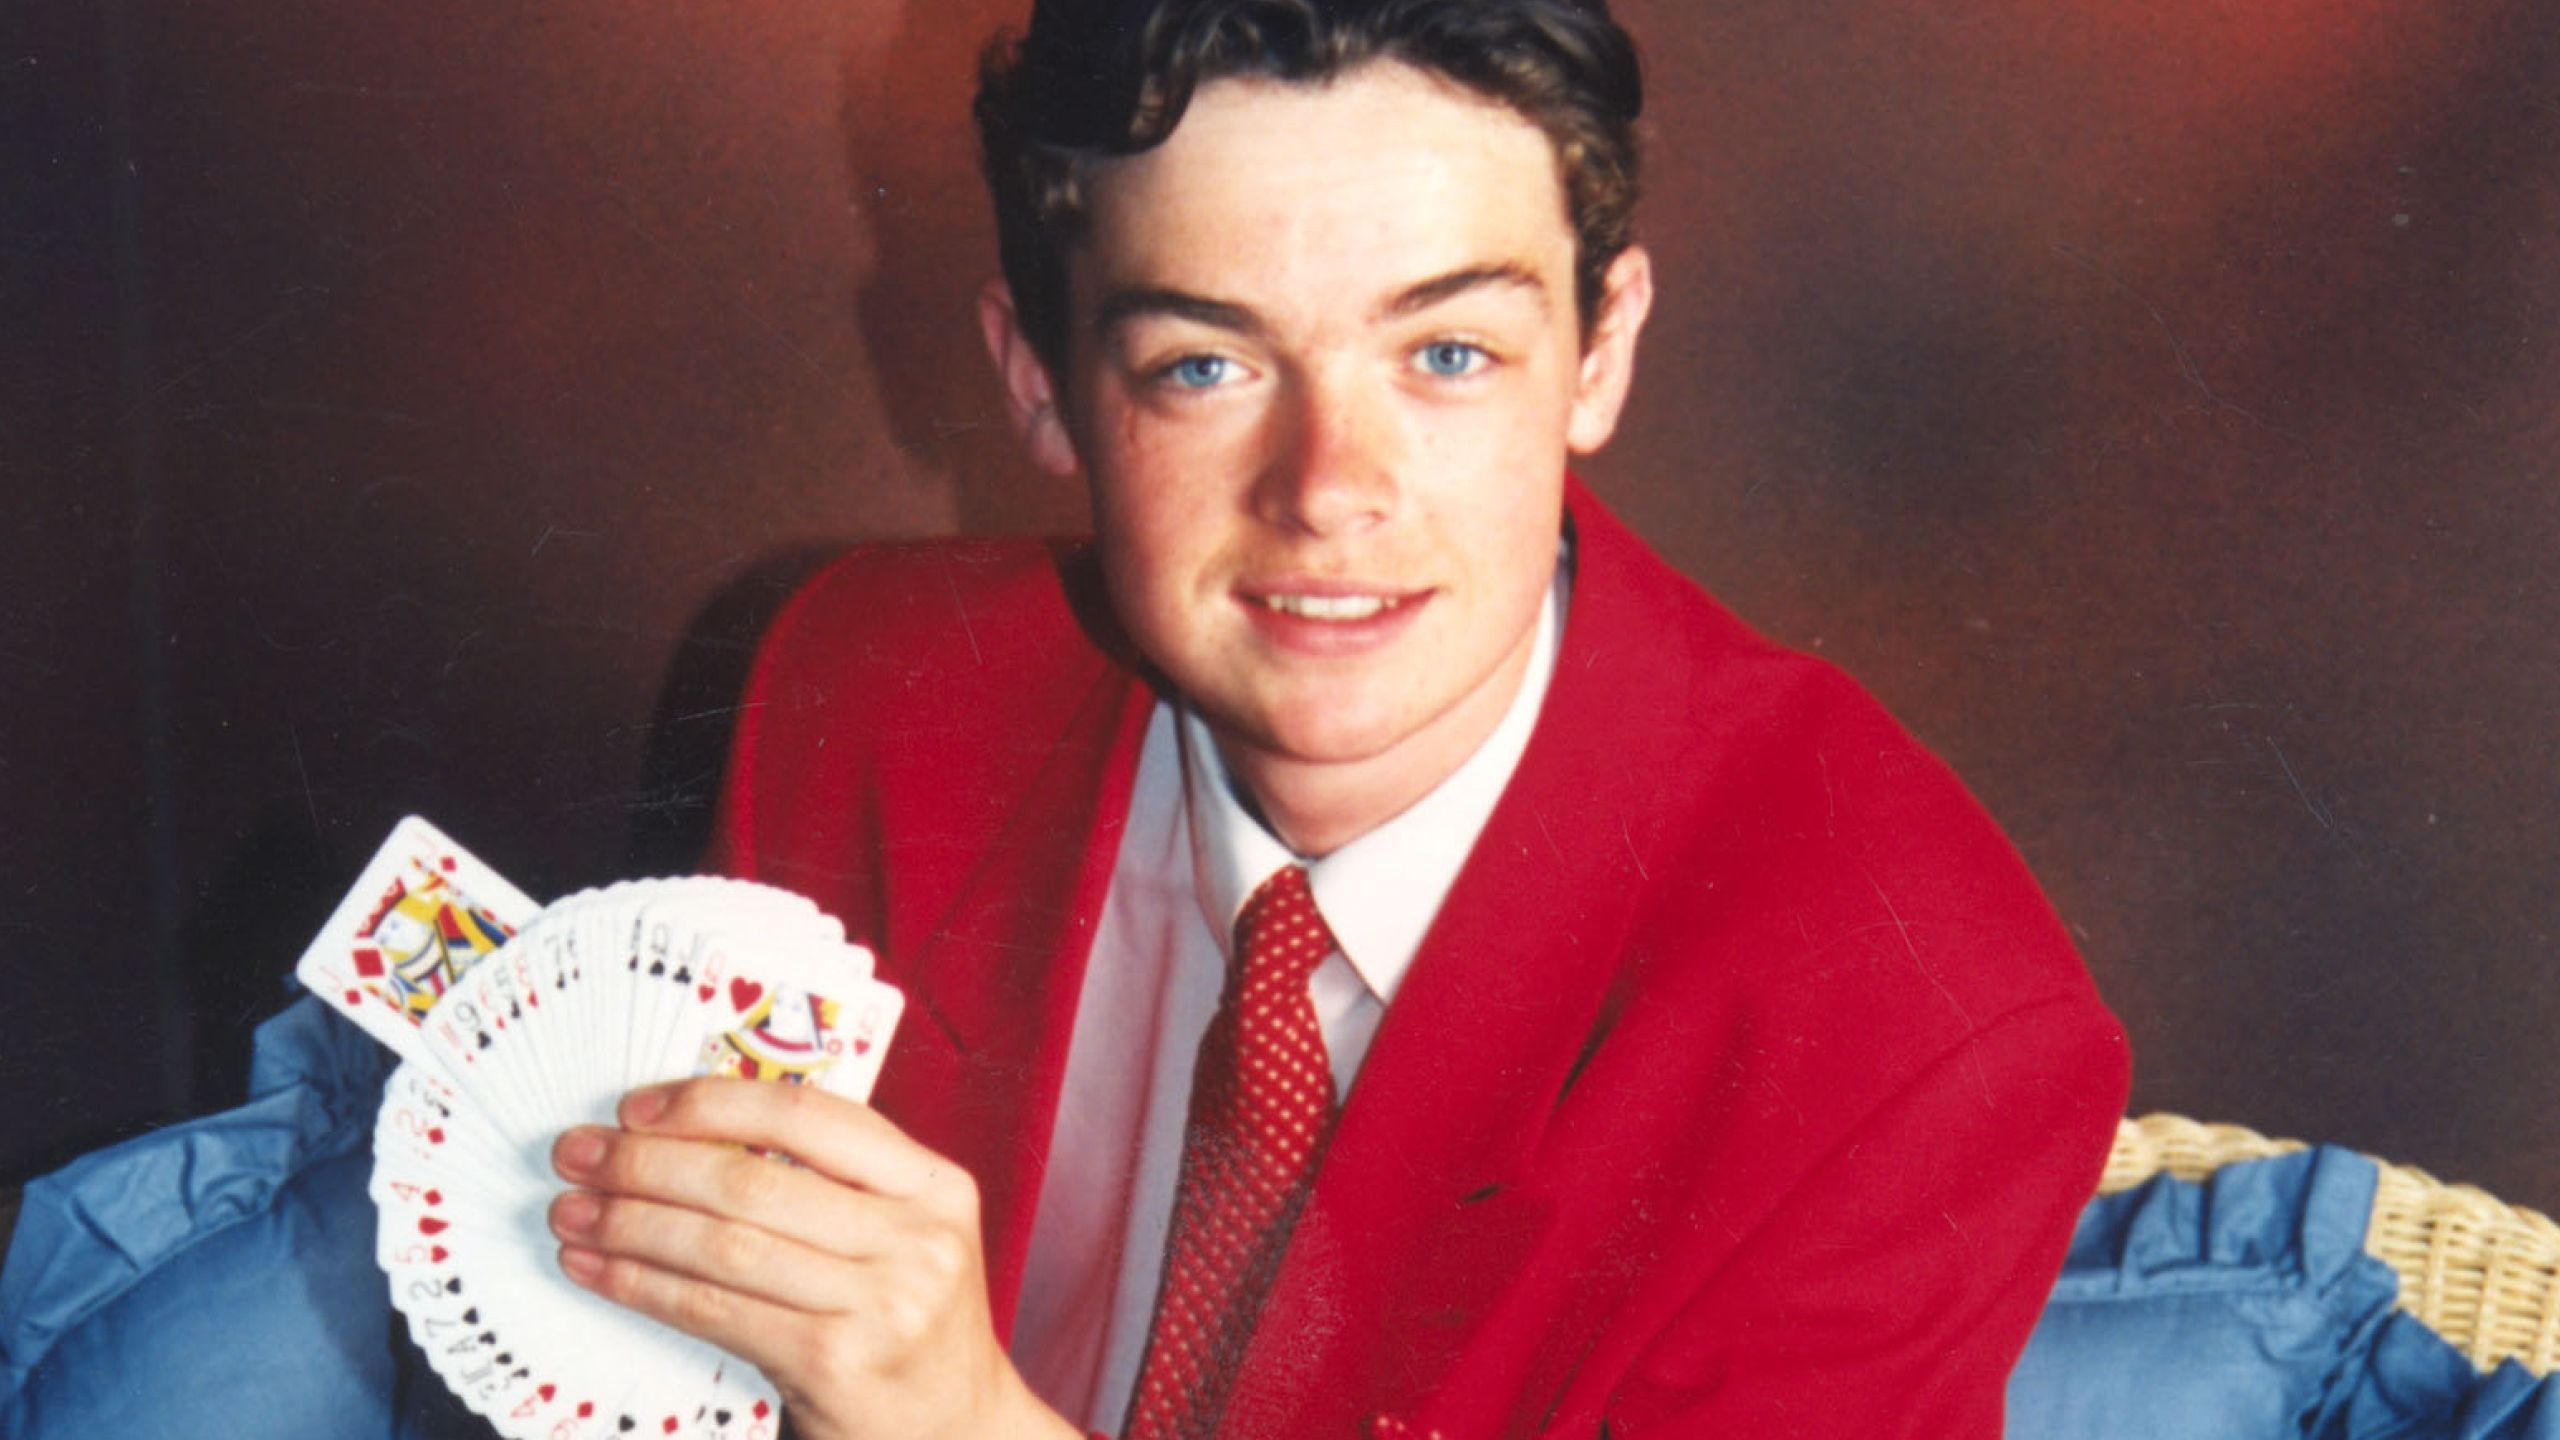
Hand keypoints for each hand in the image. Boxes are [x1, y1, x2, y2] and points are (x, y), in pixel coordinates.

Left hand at [548, 1078, 1078, 1439]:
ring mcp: (881, 1304)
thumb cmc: (910, 1324)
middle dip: (647, 1163)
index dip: (712, 1103)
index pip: (809, 1114)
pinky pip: (715, 1312)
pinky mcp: (836, 1364)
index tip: (638, 1108)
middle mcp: (916, 1239)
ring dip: (630, 1224)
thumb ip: (832, 1183)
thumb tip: (696, 1131)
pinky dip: (642, 1286)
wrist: (962, 1431)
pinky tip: (599, 1271)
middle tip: (578, 1155)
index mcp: (934, 1185)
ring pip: (723, 1245)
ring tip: (573, 1212)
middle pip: (752, 1179)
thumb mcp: (903, 1236)